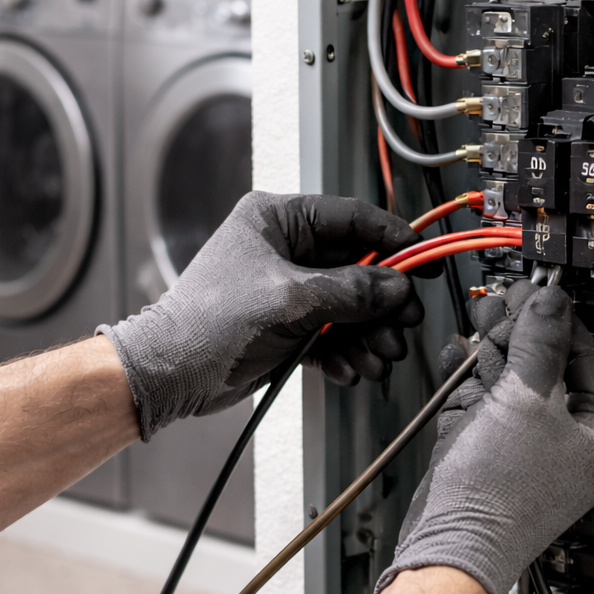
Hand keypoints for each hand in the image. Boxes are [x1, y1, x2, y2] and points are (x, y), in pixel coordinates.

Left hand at [100, 192, 425, 439]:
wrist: (170, 374)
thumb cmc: (210, 323)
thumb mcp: (291, 300)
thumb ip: (351, 291)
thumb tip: (397, 287)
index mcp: (278, 220)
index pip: (351, 218)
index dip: (393, 239)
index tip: (424, 260)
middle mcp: (284, 251)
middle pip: (357, 268)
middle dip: (382, 303)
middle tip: (404, 325)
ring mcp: (286, 291)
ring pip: (347, 307)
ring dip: (368, 335)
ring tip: (379, 359)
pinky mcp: (285, 328)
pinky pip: (330, 335)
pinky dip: (344, 353)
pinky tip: (353, 371)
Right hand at [373, 281, 593, 593]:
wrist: (449, 546)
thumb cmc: (499, 494)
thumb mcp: (529, 398)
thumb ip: (541, 341)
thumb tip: (552, 301)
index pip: (590, 360)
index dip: (561, 321)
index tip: (539, 291)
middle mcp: (568, 444)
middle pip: (548, 368)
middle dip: (520, 334)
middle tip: (502, 303)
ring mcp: (526, 450)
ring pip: (512, 383)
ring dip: (492, 350)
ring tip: (480, 321)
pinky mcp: (488, 455)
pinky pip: (483, 406)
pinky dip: (468, 379)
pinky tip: (457, 355)